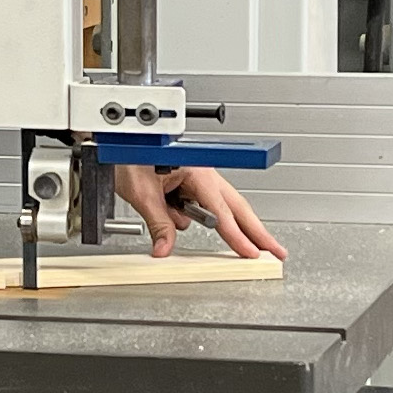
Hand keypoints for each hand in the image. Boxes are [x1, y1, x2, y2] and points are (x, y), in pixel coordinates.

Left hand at [113, 165, 286, 261]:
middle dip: (258, 231)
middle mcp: (203, 171)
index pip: (220, 211)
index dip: (237, 235)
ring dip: (231, 225)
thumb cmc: (128, 153)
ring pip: (225, 205)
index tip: (252, 253)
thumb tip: (165, 248)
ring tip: (247, 246)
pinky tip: (183, 213)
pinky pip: (206, 205)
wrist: (116, 140)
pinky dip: (204, 216)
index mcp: (196, 169)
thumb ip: (158, 223)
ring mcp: (201, 175)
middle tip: (276, 251)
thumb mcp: (141, 193)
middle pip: (238, 206)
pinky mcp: (193, 180)